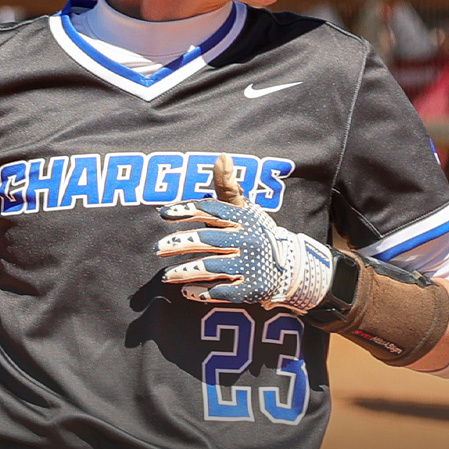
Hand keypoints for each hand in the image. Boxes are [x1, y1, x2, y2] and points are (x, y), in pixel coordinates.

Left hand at [156, 155, 334, 309]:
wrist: (289, 266)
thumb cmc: (255, 233)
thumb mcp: (245, 210)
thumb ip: (228, 187)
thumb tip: (222, 156)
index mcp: (243, 218)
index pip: (211, 210)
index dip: (186, 210)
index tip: (163, 214)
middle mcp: (247, 240)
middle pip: (207, 240)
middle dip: (180, 244)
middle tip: (158, 249)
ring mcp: (250, 265)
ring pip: (211, 268)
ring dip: (185, 272)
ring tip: (167, 276)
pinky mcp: (251, 289)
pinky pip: (221, 292)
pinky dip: (201, 292)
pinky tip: (186, 291)